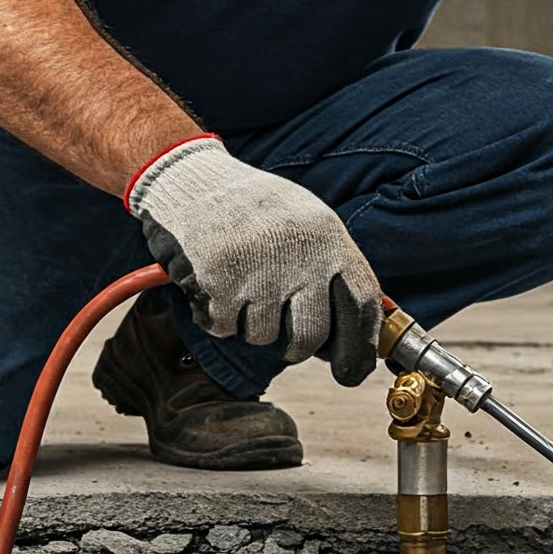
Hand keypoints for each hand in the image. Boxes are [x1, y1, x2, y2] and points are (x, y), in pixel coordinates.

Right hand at [128, 137, 381, 385]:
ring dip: (249, 323)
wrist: (191, 180)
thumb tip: (351, 338)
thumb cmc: (252, 209)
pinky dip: (216, 316)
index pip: (361, 304)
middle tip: (283, 339)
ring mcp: (260, 271)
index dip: (360, 346)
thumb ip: (328, 270)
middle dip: (295, 348)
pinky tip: (214, 282)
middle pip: (311, 336)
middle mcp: (300, 255)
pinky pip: (225, 328)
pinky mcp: (220, 284)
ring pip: (264, 337)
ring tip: (240, 284)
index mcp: (328, 238)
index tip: (352, 372)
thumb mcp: (305, 224)